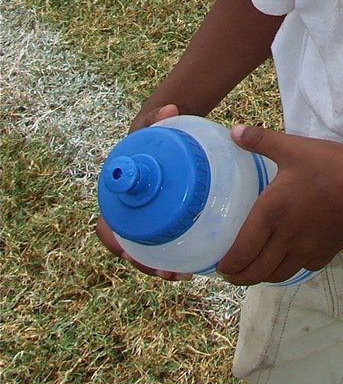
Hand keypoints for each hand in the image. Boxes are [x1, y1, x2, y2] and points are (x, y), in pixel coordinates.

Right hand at [96, 101, 192, 279]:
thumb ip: (157, 116)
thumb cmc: (154, 132)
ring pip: (148, 252)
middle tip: (169, 272)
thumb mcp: (153, 124)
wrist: (167, 135)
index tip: (131, 253)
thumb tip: (172, 109)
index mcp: (117, 195)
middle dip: (145, 264)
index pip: (107, 227)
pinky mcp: (164, 223)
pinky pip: (164, 246)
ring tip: (184, 274)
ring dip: (162, 268)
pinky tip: (193, 265)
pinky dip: (175, 258)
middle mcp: (128, 212)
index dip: (115, 242)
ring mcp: (147, 220)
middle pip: (130, 248)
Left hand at [216, 125, 342, 285]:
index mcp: (271, 214)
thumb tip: (233, 131)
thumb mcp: (293, 147)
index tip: (219, 265)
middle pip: (255, 272)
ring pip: (277, 276)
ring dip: (261, 277)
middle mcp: (285, 238)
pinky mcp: (324, 254)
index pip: (241, 252)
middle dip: (239, 276)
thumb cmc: (329, 166)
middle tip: (231, 272)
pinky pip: (300, 269)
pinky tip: (287, 259)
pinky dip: (288, 269)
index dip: (227, 265)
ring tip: (254, 270)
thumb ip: (261, 140)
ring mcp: (306, 250)